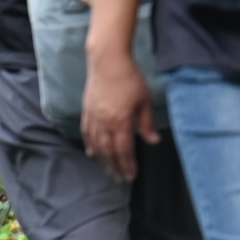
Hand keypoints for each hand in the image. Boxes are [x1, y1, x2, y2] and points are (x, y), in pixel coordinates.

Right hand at [81, 48, 158, 181]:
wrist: (108, 60)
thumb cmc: (130, 78)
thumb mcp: (144, 100)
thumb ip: (147, 123)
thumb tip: (153, 141)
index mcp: (120, 121)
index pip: (124, 150)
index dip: (127, 164)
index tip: (131, 175)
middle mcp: (104, 122)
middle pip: (109, 151)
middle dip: (115, 166)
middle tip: (120, 179)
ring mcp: (93, 116)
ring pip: (96, 144)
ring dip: (102, 159)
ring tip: (108, 170)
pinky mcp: (87, 109)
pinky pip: (86, 131)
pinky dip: (89, 144)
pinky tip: (91, 152)